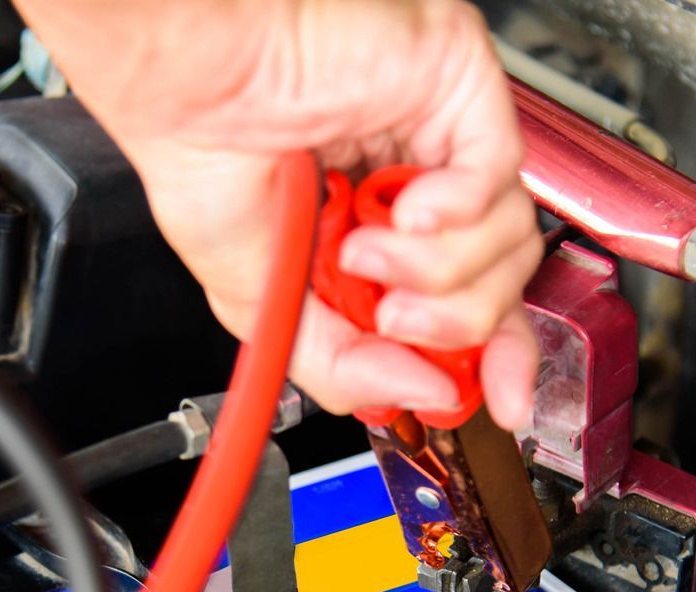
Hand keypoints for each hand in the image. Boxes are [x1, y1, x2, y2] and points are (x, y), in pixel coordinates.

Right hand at [21, 0, 542, 428]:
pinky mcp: (456, 85)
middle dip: (455, 324)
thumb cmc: (204, 158)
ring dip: (437, 269)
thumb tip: (423, 396)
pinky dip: (453, 213)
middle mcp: (417, 184)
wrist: (190, 84)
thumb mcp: (266, 309)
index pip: (471, 305)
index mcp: (377, 234)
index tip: (500, 402)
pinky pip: (498, 175)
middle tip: (394, 319)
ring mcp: (441, 136)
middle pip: (500, 281)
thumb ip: (344, 366)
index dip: (494, 357)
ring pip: (506, 237)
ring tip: (366, 252)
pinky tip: (405, 211)